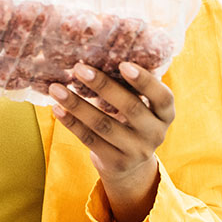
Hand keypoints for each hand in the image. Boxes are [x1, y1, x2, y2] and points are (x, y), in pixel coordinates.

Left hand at [48, 61, 174, 221]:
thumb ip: (131, 88)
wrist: (130, 167)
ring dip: (77, 105)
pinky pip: (90, 140)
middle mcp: (155, 133)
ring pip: (103, 125)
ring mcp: (136, 151)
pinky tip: (57, 109)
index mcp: (165, 114)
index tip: (123, 64)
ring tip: (56, 88)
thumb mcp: (142, 107)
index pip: (162, 96)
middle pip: (130, 108)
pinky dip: (71, 123)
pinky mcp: (116, 163)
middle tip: (79, 68)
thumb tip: (99, 54)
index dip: (144, 81)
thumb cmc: (132, 122)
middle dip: (103, 86)